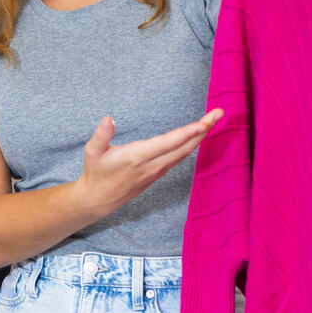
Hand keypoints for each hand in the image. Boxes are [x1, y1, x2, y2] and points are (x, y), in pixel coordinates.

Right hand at [74, 110, 222, 217]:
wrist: (99, 199)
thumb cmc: (96, 172)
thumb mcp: (92, 152)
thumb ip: (101, 134)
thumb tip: (109, 118)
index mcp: (137, 156)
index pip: (168, 143)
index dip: (188, 132)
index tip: (204, 123)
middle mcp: (152, 164)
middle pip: (184, 147)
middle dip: (203, 129)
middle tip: (219, 113)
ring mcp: (157, 171)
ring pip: (185, 153)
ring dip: (200, 136)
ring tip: (213, 120)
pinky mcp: (158, 173)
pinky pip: (179, 157)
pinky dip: (191, 144)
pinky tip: (198, 135)